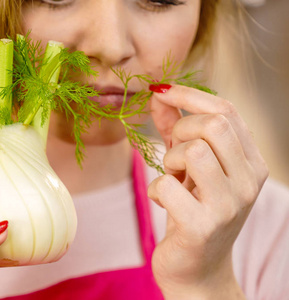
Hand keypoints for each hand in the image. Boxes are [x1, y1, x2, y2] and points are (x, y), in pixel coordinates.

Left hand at [148, 84, 267, 298]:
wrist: (196, 268)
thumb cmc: (192, 210)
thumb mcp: (188, 166)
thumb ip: (175, 129)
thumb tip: (159, 95)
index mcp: (252, 162)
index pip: (227, 111)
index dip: (189, 95)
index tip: (160, 90)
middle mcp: (249, 182)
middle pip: (214, 125)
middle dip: (181, 130)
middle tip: (173, 154)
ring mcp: (229, 206)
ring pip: (193, 151)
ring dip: (169, 161)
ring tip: (172, 178)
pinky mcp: (202, 227)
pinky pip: (167, 186)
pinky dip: (156, 189)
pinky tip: (164, 201)